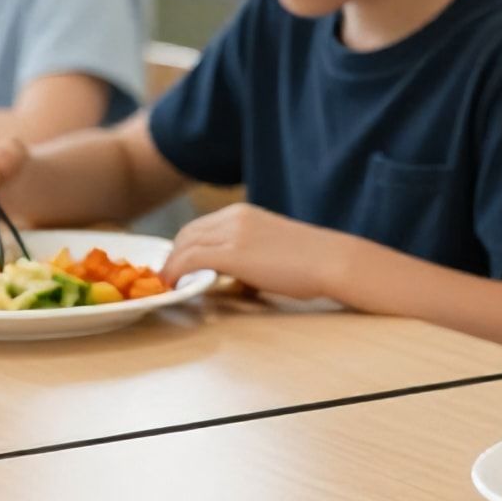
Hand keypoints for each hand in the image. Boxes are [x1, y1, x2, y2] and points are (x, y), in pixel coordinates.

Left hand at [158, 203, 335, 297]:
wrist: (331, 260)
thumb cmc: (311, 261)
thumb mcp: (271, 247)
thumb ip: (246, 256)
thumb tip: (230, 279)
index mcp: (242, 213)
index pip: (198, 227)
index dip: (183, 248)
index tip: (178, 268)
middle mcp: (233, 217)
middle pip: (186, 234)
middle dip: (173, 256)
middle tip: (169, 279)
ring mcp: (232, 233)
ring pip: (184, 246)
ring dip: (171, 267)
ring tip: (169, 286)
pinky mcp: (233, 253)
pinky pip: (191, 260)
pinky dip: (176, 273)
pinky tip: (175, 287)